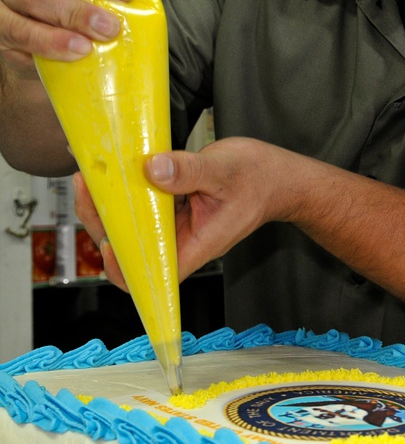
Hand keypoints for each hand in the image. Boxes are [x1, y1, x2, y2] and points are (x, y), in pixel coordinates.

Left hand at [75, 137, 288, 291]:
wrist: (278, 176)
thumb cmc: (260, 180)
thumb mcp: (225, 170)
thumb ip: (189, 171)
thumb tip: (152, 169)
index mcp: (197, 244)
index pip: (154, 275)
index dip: (125, 267)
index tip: (107, 241)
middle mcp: (182, 240)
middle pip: (132, 250)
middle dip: (103, 224)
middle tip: (88, 188)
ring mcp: (175, 226)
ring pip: (132, 229)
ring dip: (107, 207)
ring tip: (90, 176)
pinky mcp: (172, 209)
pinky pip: (141, 209)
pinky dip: (123, 194)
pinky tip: (110, 171)